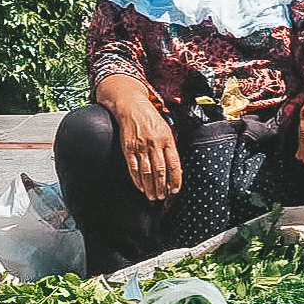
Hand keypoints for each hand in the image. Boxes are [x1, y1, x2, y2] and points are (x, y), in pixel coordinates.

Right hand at [96, 76, 181, 200]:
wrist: (131, 107)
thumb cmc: (150, 119)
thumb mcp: (167, 130)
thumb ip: (170, 147)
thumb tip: (174, 169)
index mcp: (167, 139)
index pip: (174, 164)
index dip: (175, 179)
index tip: (175, 189)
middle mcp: (155, 144)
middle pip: (160, 171)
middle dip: (162, 187)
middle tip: (162, 197)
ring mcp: (141, 147)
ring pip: (147, 172)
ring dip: (150, 187)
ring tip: (152, 196)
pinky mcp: (128, 148)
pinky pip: (133, 168)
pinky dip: (137, 180)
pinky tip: (140, 187)